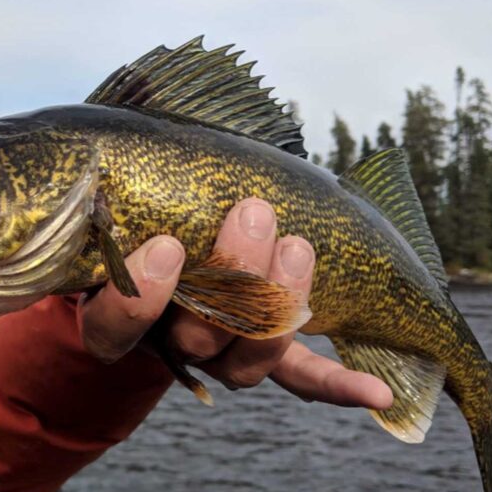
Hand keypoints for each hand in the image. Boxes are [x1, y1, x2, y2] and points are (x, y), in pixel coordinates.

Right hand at [77, 197, 392, 408]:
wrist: (169, 234)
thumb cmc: (137, 208)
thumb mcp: (115, 193)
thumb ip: (124, 167)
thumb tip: (144, 98)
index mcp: (114, 310)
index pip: (114, 326)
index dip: (140, 296)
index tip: (166, 245)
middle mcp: (166, 341)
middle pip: (196, 339)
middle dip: (234, 276)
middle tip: (252, 212)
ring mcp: (218, 353)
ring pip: (248, 358)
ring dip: (279, 303)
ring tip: (297, 246)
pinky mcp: (262, 353)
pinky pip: (299, 378)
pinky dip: (338, 384)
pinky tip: (377, 393)